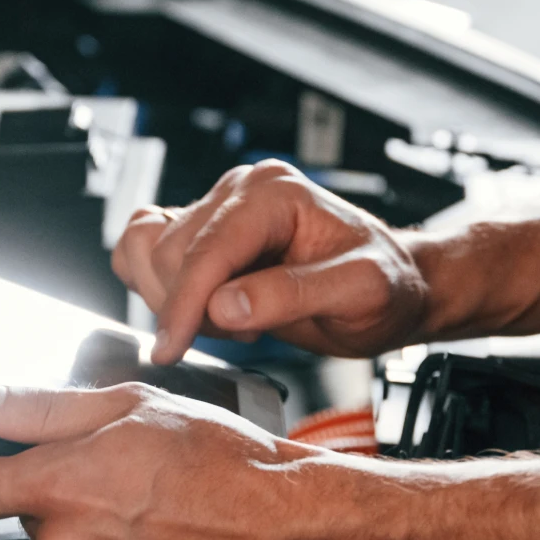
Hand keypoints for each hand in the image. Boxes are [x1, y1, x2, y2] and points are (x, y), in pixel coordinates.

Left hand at [0, 380, 343, 539]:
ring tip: (141, 493)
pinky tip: (153, 523)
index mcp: (59, 486)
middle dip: (52, 486)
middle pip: (21, 511)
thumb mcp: (131, 405)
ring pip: (61, 538)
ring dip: (87, 515)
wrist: (279, 519)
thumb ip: (42, 406)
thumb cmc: (219, 461)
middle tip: (107, 464)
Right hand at [113, 160, 428, 362]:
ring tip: (233, 320)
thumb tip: (224, 305)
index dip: (184, 303)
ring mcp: (219, 206)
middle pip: (169, 251)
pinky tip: (209, 307)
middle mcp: (242, 189)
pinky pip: (145, 246)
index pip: (207, 248)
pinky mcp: (205, 229)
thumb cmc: (386, 288)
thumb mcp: (360, 294)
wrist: (395, 289)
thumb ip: (292, 295)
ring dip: (174, 299)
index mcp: (277, 192)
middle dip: (188, 307)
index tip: (172, 349)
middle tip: (243, 334)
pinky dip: (157, 284)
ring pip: (149, 250)